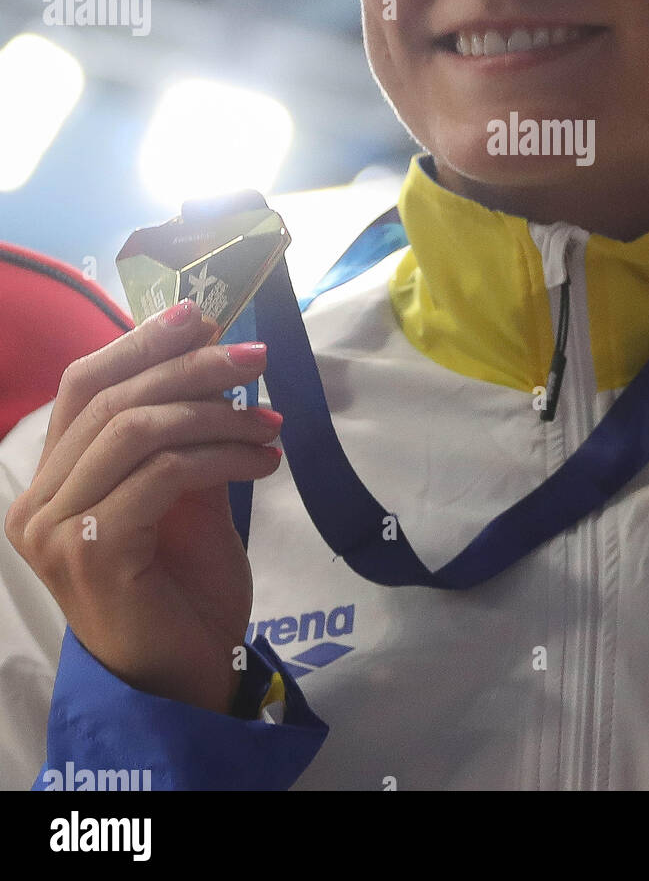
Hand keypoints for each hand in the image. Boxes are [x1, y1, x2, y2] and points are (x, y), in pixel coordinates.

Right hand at [4, 299, 280, 714]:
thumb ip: (180, 432)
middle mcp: (37, 503)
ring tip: (270, 419)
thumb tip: (209, 353)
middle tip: (255, 356)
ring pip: (138, 430)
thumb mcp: (183, 493)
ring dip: (216, 413)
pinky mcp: (94, 552)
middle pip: (111, 400)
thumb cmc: (183, 586)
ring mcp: (57, 530)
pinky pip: (165, 473)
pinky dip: (222, 455)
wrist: (192, 674)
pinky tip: (265, 460)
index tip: (201, 314)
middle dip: (190, 367)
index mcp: (49, 482)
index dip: (139, 342)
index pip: (83, 387)